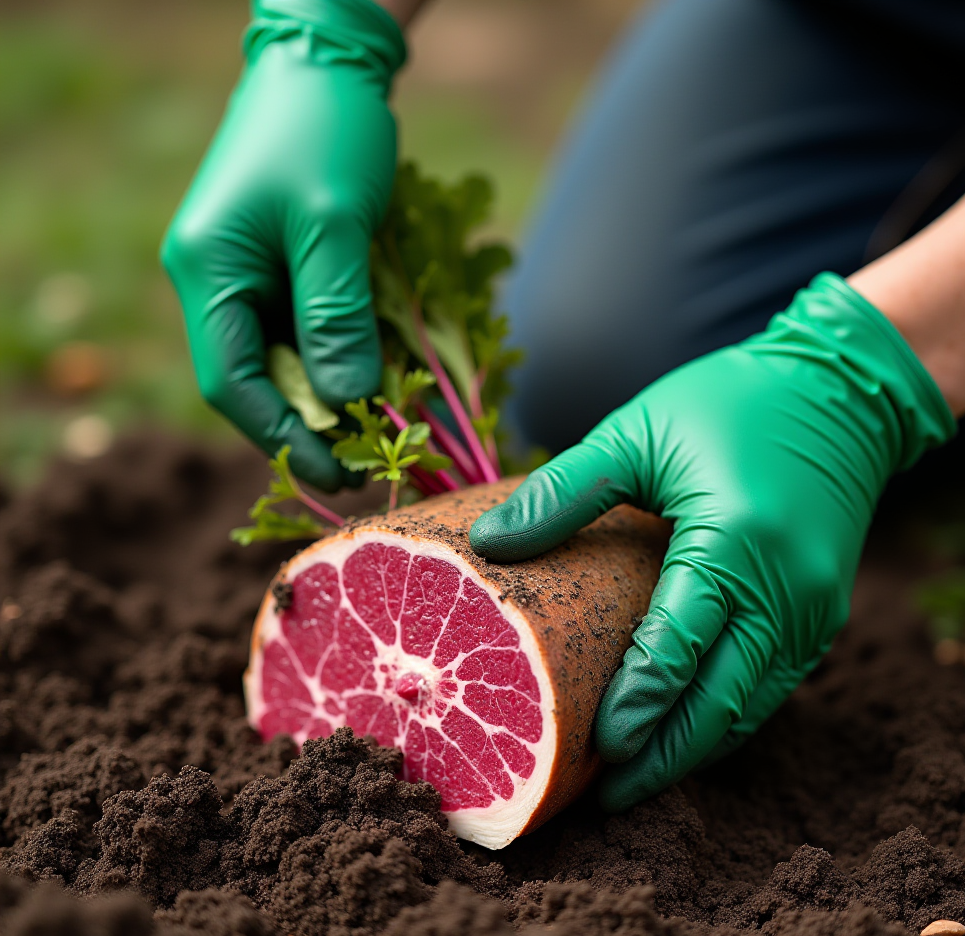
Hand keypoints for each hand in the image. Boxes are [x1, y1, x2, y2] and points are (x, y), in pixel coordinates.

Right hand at [161, 0, 404, 490]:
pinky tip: (384, 381)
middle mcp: (218, 281)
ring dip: (335, 396)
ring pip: (288, 362)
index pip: (232, 383)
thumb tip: (348, 405)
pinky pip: (309, 332)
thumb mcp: (333, 227)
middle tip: (371, 460)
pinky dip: (345, 360)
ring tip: (386, 429)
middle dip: (314, 424)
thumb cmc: (325, 130)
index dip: (284, 437)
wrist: (329, 61)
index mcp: (208, 271)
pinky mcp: (284, 269)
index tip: (339, 475)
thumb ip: (336, 321)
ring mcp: (250, 276)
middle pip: (259, 381)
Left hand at [471, 274, 953, 810]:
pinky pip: (771, 684)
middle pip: (720, 702)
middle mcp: (784, 590)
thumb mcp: (639, 432)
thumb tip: (490, 545)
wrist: (839, 391)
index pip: (678, 649)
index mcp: (736, 543)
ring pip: (750, 705)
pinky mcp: (821, 612)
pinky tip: (686, 731)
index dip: (637, 707)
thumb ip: (566, 491)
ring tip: (639, 776)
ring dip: (696, 747)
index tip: (596, 751)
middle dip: (666, 756)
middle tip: (610, 796)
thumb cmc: (729, 404)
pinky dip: (727, 716)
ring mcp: (812, 608)